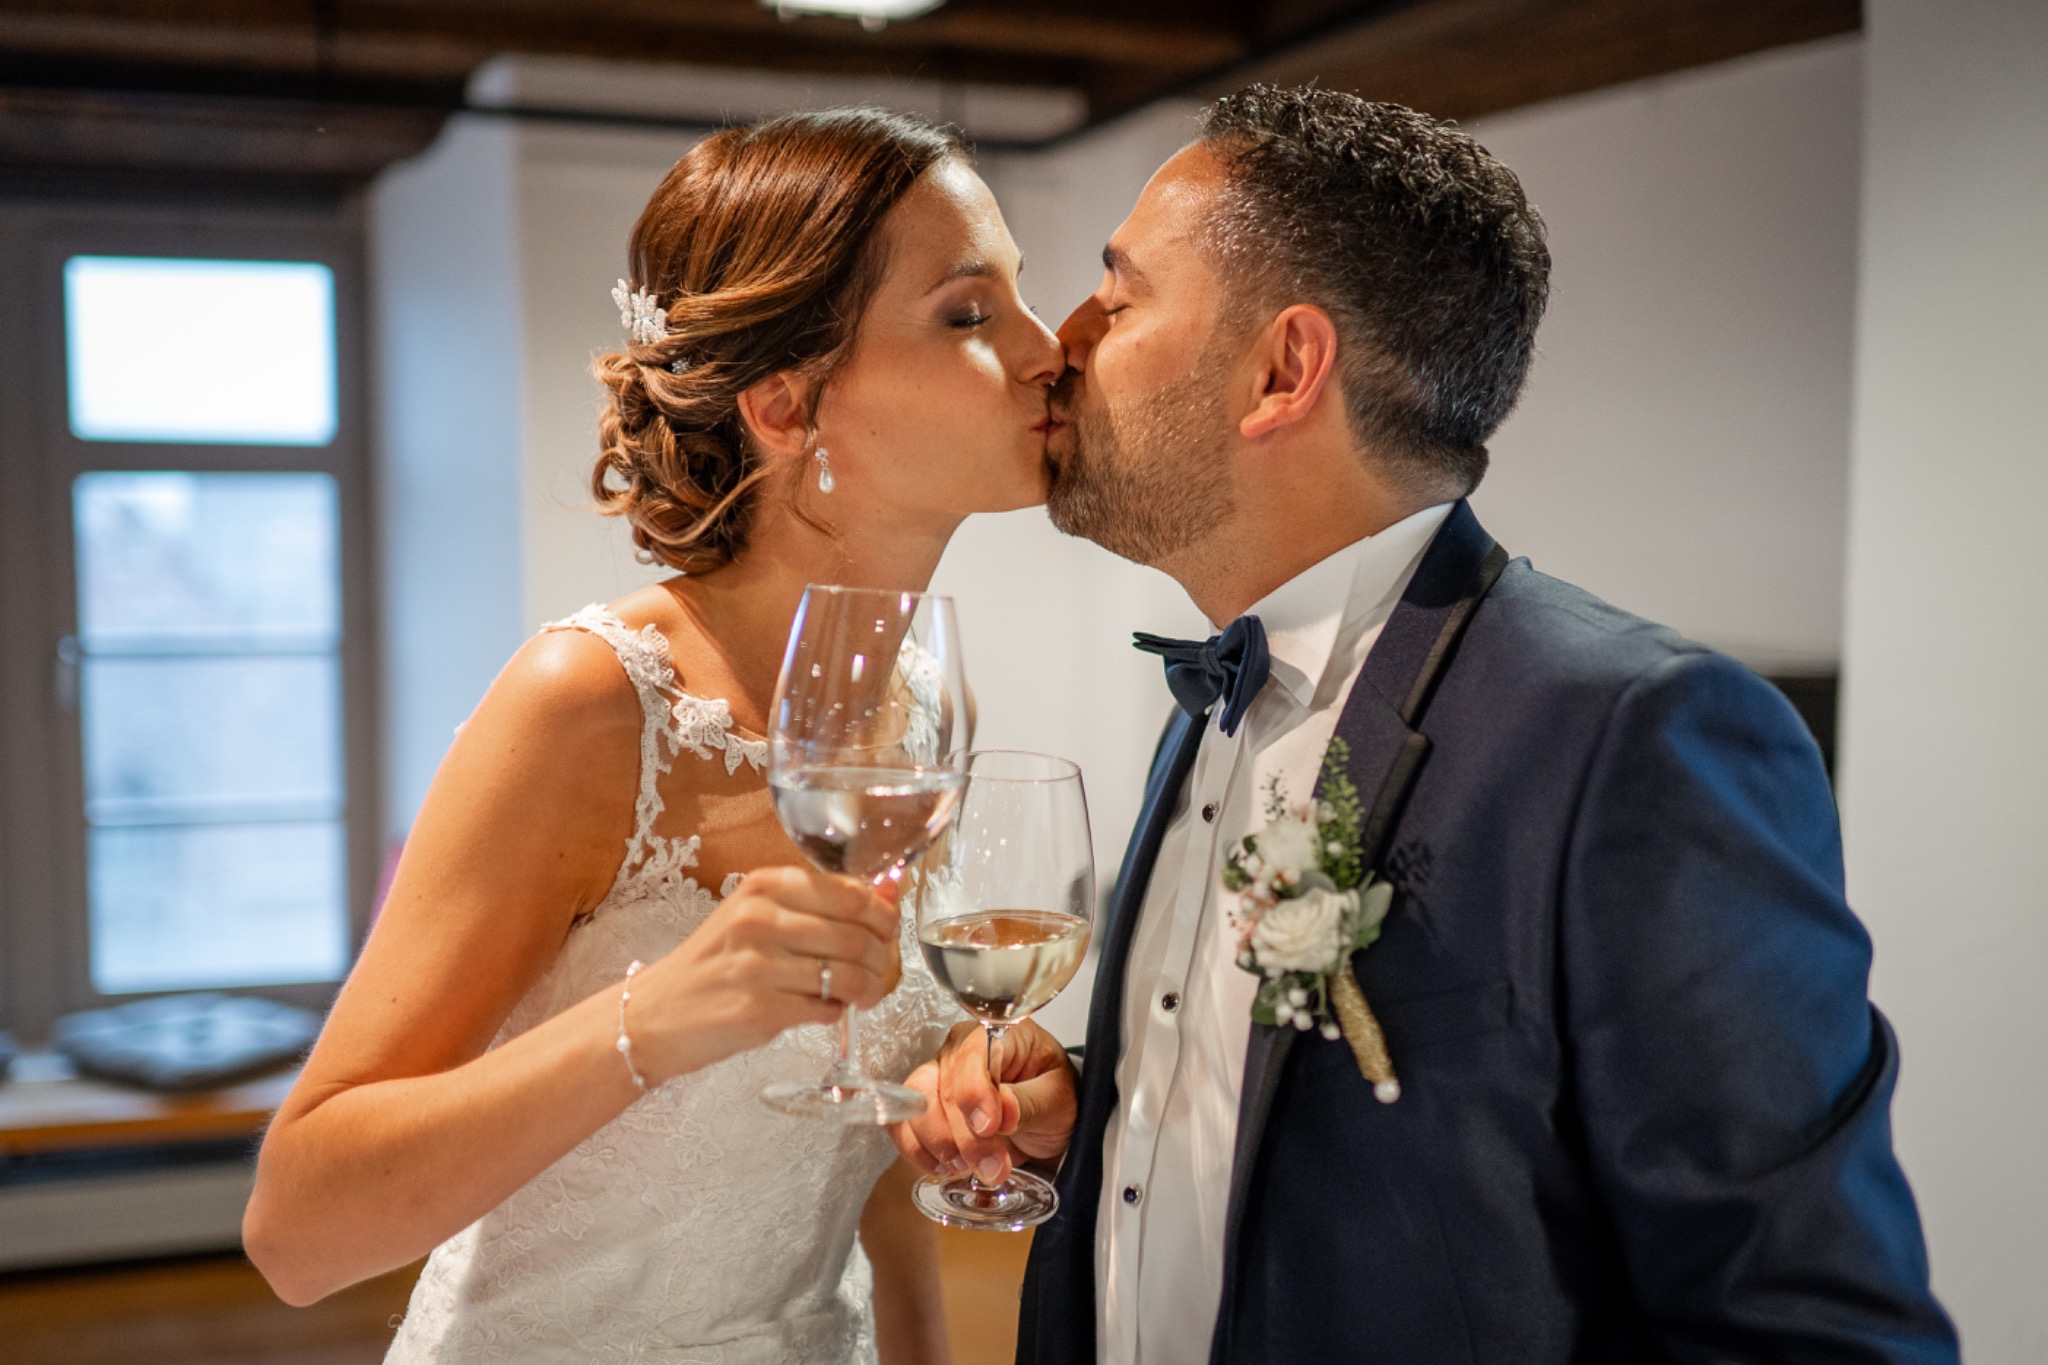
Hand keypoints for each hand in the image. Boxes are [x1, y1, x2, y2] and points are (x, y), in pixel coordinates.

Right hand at [631, 866, 901, 1081]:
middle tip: (882, 969)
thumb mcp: (756, 915)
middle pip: (856, 936)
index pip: (850, 893)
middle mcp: (760, 919)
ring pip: (848, 976)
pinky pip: (826, 1010)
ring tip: (863, 993)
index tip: (888, 930)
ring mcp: (758, 965)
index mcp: (764, 886)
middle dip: (883, 957)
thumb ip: (818, 903)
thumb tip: (887, 895)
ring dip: (868, 989)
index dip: (882, 914)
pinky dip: (836, 1012)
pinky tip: (823, 1009)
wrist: (657, 1013)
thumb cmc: (714, 962)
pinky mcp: (760, 1009)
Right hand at [889, 1019, 1076, 1185]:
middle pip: (941, 1089)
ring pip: (916, 1108)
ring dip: (940, 1146)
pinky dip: (920, 1152)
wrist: (1046, 1117)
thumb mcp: (1056, 1099)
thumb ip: (1028, 1102)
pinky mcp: (925, 1106)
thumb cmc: (1052, 1096)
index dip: (975, 1094)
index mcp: (995, 1034)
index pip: (972, 1057)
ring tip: (971, 1167)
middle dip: (964, 1136)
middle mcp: (958, 1050)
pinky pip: (904, 1126)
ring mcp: (937, 1076)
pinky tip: (947, 1166)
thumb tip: (1004, 1111)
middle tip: (993, 1166)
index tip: (991, 1127)